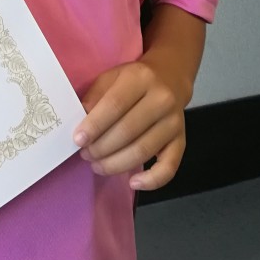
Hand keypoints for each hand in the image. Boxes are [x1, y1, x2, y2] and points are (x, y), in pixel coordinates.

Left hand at [72, 55, 189, 191]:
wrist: (170, 78)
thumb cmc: (134, 79)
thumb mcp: (111, 77)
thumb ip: (96, 96)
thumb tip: (81, 122)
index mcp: (141, 78)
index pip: (115, 105)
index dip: (95, 125)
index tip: (78, 140)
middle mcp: (161, 100)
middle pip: (127, 131)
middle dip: (101, 148)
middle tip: (85, 155)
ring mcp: (174, 122)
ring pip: (143, 151)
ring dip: (116, 164)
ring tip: (97, 165)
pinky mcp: (181, 141)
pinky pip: (169, 167)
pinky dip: (152, 181)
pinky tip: (133, 183)